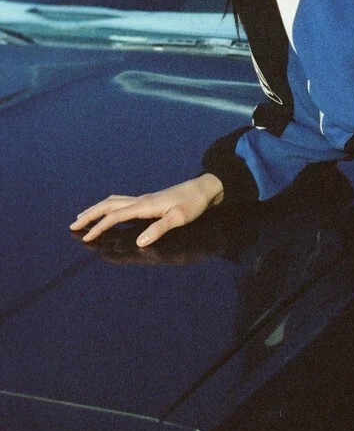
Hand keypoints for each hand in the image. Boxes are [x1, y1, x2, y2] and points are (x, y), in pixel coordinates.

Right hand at [70, 173, 223, 247]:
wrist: (203, 189)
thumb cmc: (193, 204)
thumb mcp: (179, 218)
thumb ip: (159, 229)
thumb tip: (138, 242)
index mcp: (144, 205)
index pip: (115, 216)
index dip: (99, 227)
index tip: (85, 238)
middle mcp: (140, 200)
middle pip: (108, 205)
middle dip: (90, 215)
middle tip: (72, 225)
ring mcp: (143, 199)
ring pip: (113, 201)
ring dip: (96, 209)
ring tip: (83, 217)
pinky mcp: (148, 200)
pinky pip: (121, 201)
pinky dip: (108, 206)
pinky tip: (108, 210)